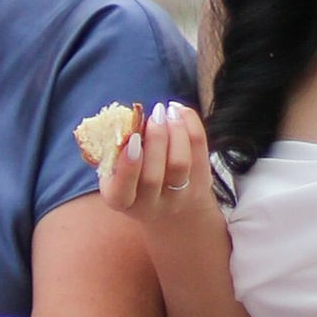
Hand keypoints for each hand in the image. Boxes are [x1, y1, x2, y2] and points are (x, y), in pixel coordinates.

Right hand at [97, 102, 226, 253]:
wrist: (169, 203)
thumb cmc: (133, 177)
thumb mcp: (115, 171)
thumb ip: (115, 151)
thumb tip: (123, 120)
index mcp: (121, 201)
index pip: (122, 190)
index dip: (128, 166)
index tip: (133, 138)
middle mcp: (150, 206)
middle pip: (153, 176)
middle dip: (155, 139)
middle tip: (155, 113)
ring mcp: (178, 198)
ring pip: (179, 164)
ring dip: (176, 131)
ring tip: (169, 111)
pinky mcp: (202, 185)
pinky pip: (200, 152)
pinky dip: (192, 126)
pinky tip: (181, 111)